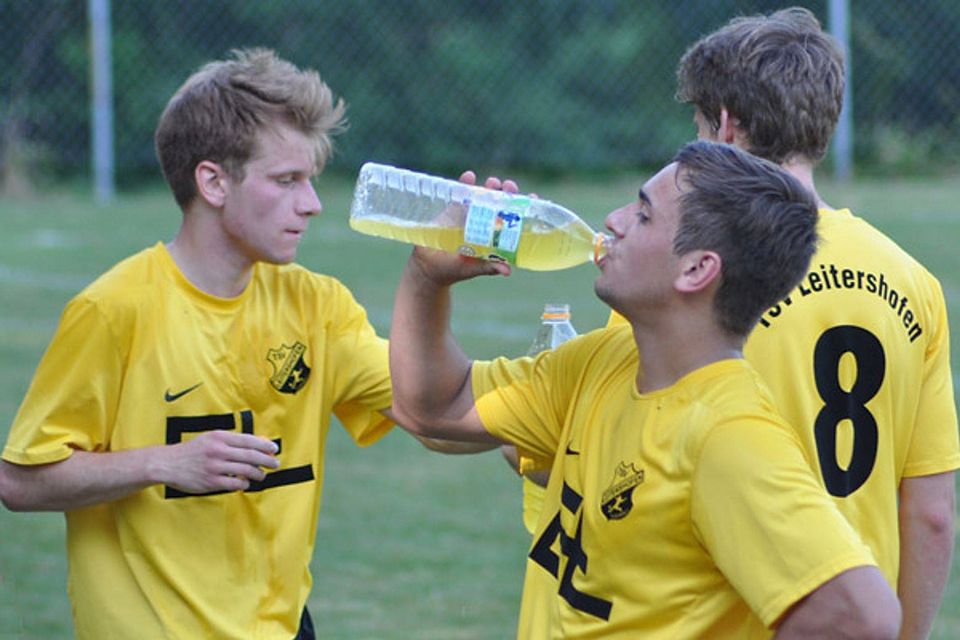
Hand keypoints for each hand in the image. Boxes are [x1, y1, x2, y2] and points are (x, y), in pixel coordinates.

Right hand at [158, 430, 279, 493]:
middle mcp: (218, 451)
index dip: (264, 445)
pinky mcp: (211, 482)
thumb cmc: (192, 451)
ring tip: (262, 475)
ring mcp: (215, 467)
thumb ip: (231, 441)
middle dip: (267, 460)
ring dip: (258, 474)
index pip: (249, 440)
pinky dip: (244, 484)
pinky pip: (235, 484)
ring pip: (245, 471)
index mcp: (219, 437)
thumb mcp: (210, 438)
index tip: (274, 449)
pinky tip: (246, 483)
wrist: (168, 463)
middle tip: (275, 463)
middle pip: (251, 456)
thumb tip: (256, 444)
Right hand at [408, 170, 523, 284]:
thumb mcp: (472, 269)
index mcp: (493, 237)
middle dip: (507, 193)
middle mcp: (484, 224)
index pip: (512, 220)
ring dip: (490, 187)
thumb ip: (488, 267)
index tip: (533, 198)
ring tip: (493, 183)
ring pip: (483, 196)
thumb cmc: (452, 271)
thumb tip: (507, 270)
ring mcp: (468, 215)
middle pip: (500, 204)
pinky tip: (469, 176)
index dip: (523, 208)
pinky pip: (460, 194)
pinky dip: (464, 184)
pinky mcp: (452, 210)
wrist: (426, 268)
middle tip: (509, 187)